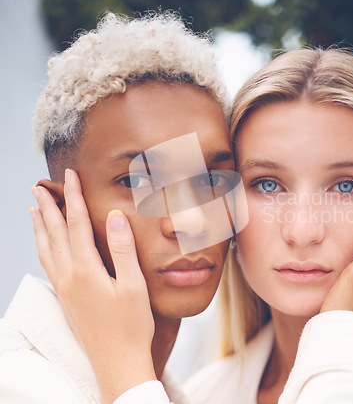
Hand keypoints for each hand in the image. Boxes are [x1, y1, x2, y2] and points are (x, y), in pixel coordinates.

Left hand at [30, 169, 155, 403]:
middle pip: (54, 234)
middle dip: (48, 208)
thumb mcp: (133, 286)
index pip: (76, 224)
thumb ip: (123, 249)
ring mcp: (65, 289)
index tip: (70, 176)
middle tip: (39, 187)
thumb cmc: (131, 325)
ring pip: (46, 250)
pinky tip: (45, 248)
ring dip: (40, 228)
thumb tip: (114, 216)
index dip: (73, 198)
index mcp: (86, 270)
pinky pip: (48, 265)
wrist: (117, 362)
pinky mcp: (66, 299)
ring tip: (33, 211)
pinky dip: (43, 249)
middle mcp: (69, 277)